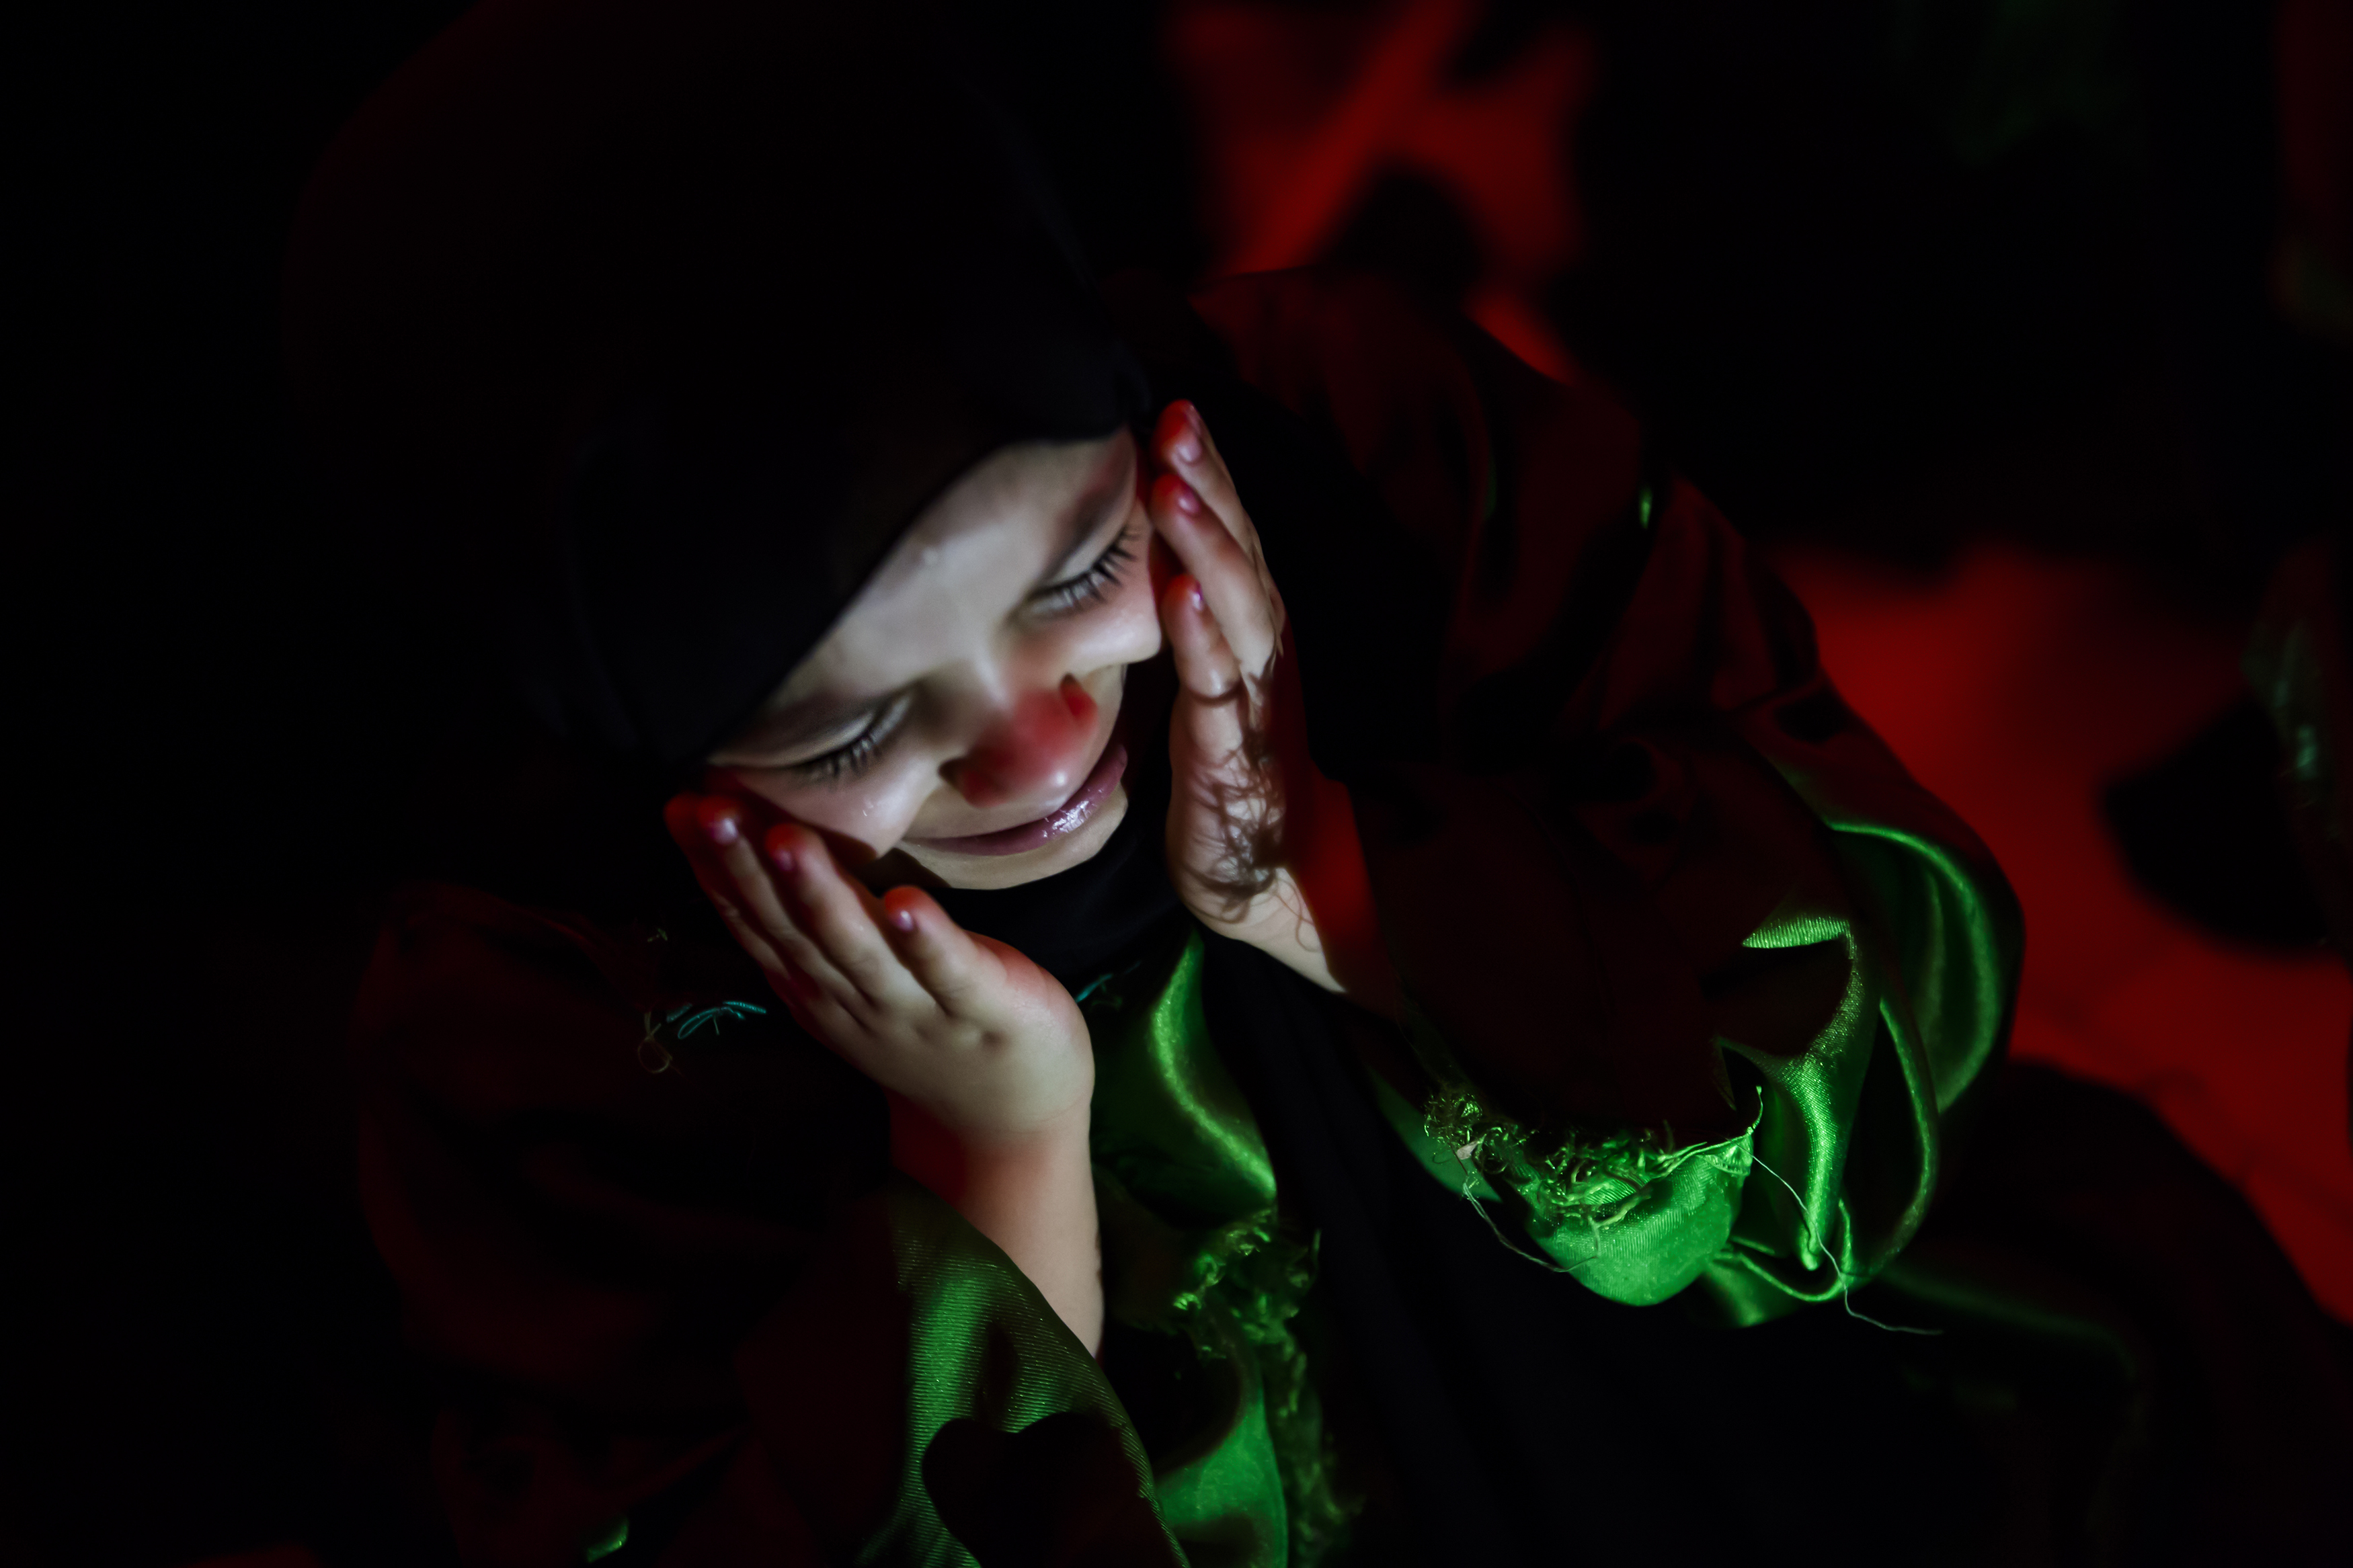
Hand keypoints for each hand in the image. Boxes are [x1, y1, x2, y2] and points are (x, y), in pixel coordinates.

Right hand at [663, 796, 1101, 1346]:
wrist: (1004, 1117)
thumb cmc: (926, 1021)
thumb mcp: (847, 978)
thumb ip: (807, 922)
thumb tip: (760, 838)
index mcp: (816, 984)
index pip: (756, 922)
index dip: (716, 867)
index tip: (681, 805)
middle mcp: (853, 997)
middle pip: (793, 930)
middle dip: (748, 868)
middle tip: (712, 810)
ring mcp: (916, 1008)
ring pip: (858, 949)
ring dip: (820, 896)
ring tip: (787, 841)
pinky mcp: (982, 1009)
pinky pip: (948, 972)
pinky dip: (925, 940)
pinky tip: (905, 902)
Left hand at [1146, 402, 1397, 1015]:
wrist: (1272, 872)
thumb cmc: (1230, 765)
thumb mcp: (1206, 675)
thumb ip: (1187, 610)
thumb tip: (1135, 543)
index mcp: (1253, 631)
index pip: (1234, 536)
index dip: (1211, 471)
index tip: (1173, 406)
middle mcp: (1264, 654)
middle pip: (1241, 554)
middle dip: (1210, 484)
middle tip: (1173, 420)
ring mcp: (1256, 703)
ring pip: (1236, 609)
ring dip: (1206, 545)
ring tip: (1172, 487)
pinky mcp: (1236, 756)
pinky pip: (1221, 690)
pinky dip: (1202, 640)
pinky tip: (1179, 597)